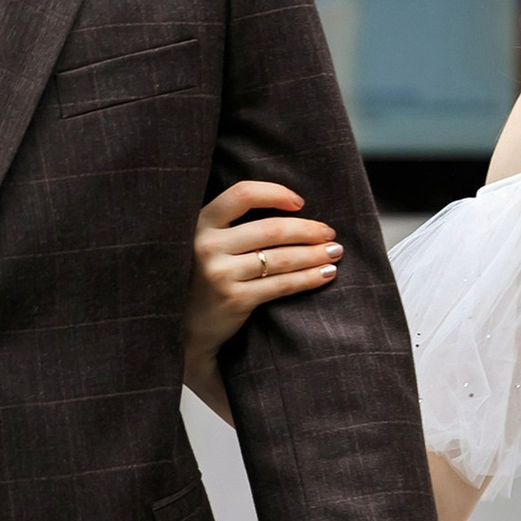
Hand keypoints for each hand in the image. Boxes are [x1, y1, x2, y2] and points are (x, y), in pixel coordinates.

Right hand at [185, 181, 341, 404]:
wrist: (186, 326)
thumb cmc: (206, 277)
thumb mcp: (209, 243)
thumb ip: (235, 226)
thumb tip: (293, 208)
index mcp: (201, 223)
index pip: (242, 194)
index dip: (275, 193)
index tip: (300, 202)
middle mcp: (207, 245)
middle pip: (271, 229)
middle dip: (308, 230)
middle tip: (330, 233)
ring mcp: (219, 273)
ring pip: (280, 258)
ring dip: (315, 254)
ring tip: (335, 252)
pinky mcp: (234, 299)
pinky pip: (281, 284)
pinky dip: (308, 278)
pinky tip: (325, 275)